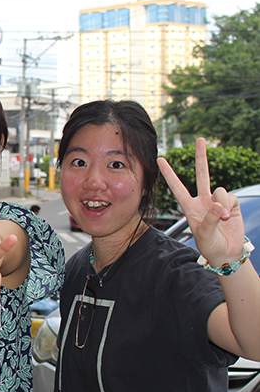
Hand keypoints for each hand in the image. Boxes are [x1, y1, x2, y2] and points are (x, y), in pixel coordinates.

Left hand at [158, 137, 245, 266]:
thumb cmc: (210, 246)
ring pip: (219, 190)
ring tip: (221, 219)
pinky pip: (230, 198)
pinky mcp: (231, 203)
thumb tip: (219, 205)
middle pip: (202, 174)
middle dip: (201, 156)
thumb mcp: (204, 234)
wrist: (227, 253)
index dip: (169, 173)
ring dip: (221, 204)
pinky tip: (228, 217)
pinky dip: (229, 206)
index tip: (160, 159)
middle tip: (200, 139)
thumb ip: (210, 219)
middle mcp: (202, 200)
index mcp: (189, 207)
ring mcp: (217, 201)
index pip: (177, 186)